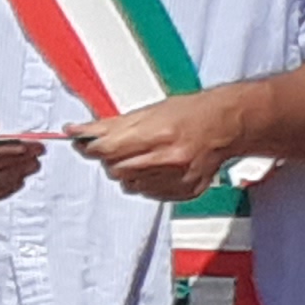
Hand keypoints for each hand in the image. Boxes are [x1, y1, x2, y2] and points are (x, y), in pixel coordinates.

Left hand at [73, 88, 258, 204]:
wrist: (225, 125)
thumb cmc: (190, 113)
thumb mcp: (148, 111)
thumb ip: (112, 125)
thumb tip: (78, 131)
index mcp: (158, 135)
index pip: (106, 149)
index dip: (89, 147)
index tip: (82, 143)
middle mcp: (168, 159)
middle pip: (115, 169)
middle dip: (109, 159)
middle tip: (114, 148)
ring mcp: (177, 178)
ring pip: (129, 184)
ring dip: (126, 172)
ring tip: (140, 156)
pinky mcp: (184, 191)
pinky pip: (148, 193)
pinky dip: (144, 182)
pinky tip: (155, 167)